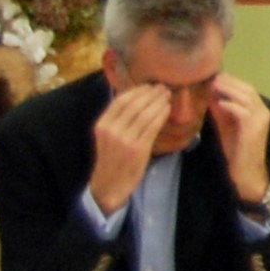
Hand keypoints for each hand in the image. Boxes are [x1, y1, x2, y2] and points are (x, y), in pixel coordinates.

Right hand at [89, 84, 170, 213]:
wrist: (109, 184)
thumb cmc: (112, 158)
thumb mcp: (108, 136)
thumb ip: (119, 119)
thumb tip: (138, 98)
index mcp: (102, 125)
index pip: (120, 101)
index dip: (137, 91)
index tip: (149, 86)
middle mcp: (111, 130)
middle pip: (134, 105)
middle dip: (151, 93)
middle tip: (163, 87)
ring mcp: (125, 140)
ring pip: (145, 114)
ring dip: (159, 102)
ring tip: (167, 95)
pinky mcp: (138, 149)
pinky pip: (152, 127)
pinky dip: (161, 115)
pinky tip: (167, 109)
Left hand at [209, 73, 269, 201]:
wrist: (246, 173)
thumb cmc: (237, 151)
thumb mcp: (227, 127)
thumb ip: (221, 112)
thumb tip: (211, 96)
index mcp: (259, 110)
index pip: (247, 89)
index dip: (231, 81)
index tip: (214, 76)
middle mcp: (263, 112)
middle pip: (247, 89)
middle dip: (229, 82)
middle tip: (211, 76)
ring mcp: (260, 120)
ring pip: (246, 97)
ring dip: (228, 90)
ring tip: (213, 85)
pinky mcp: (253, 129)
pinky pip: (242, 111)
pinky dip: (230, 105)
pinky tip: (218, 102)